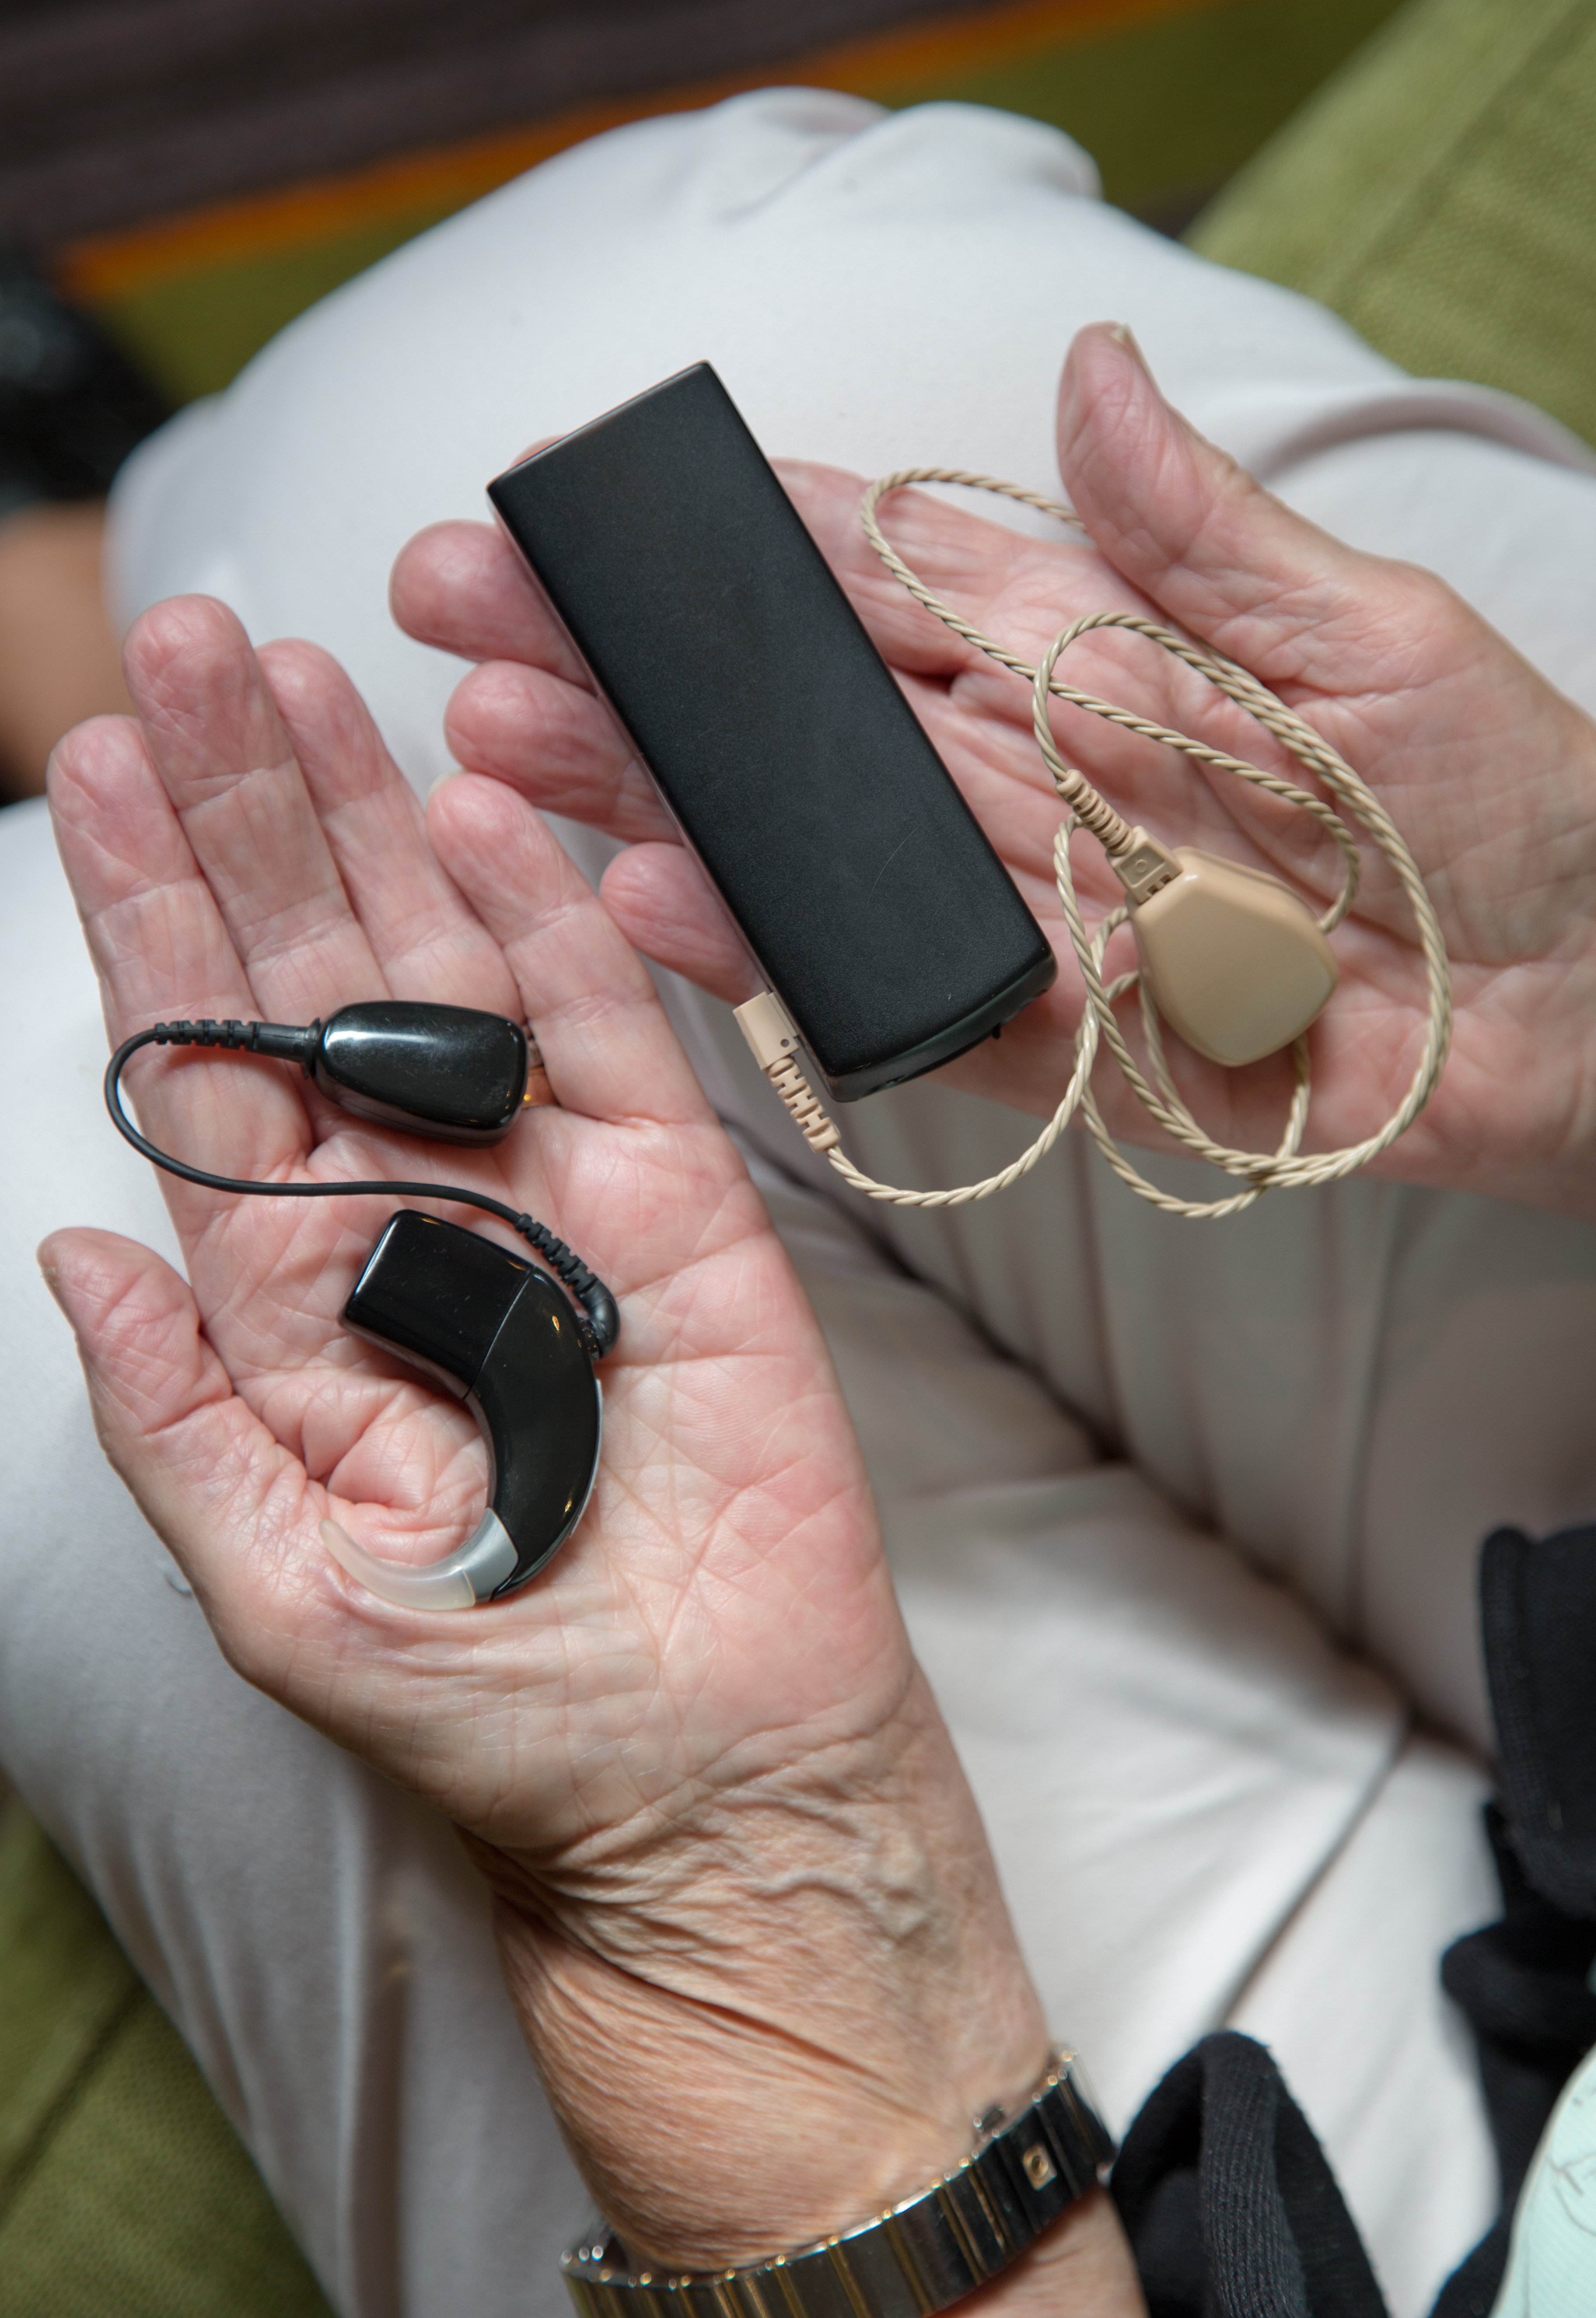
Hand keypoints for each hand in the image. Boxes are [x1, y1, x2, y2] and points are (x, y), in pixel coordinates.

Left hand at [40, 598, 1138, 2307]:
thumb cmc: (485, 1704)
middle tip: (194, 654)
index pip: (207, 1063)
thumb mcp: (272, 1584)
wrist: (696, 1771)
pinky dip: (551, 930)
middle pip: (315, 977)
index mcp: (300, 1292)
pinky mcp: (683, 1211)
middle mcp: (417, 1215)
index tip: (106, 770)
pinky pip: (610, 1045)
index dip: (151, 915)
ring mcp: (555, 1198)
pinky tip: (482, 817)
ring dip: (372, 827)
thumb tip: (70, 1255)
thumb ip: (170, 1414)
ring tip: (304, 685)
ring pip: (450, 975)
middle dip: (246, 815)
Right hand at [395, 325, 1595, 1234]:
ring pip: (809, 858)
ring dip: (655, 807)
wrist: (1588, 995)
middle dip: (632, 670)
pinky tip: (659, 906)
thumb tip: (1091, 369)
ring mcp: (1023, 913)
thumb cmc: (1500, 797)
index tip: (594, 495)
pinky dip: (781, 970)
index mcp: (1089, 653)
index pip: (881, 577)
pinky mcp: (1050, 1045)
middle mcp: (1025, 778)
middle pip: (799, 720)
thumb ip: (1205, 534)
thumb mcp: (1367, 632)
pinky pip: (893, 1010)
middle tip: (466, 620)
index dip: (740, 538)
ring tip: (505, 756)